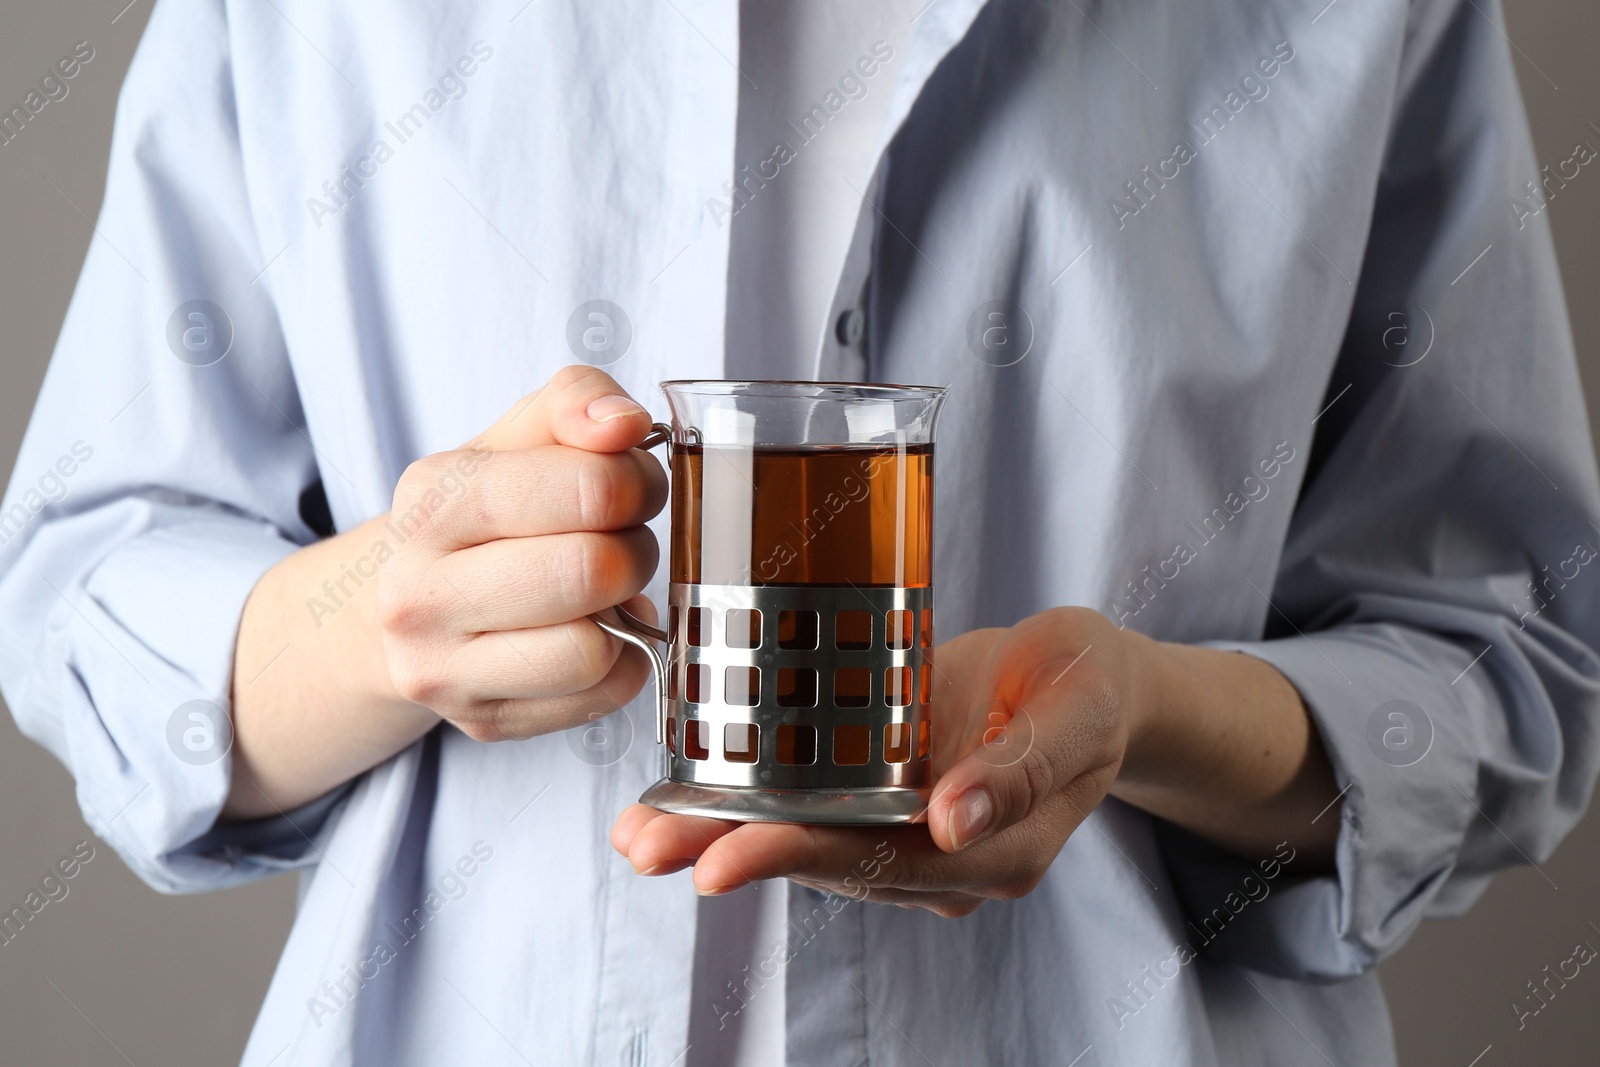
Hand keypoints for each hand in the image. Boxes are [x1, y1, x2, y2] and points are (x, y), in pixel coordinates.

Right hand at [376, 365, 667, 740]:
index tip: (634, 485)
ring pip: (593, 649)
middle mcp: (420, 591)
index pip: (585, 489)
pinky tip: (597, 634)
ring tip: (606, 590)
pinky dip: (623, 662)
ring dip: (627, 612)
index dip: (637, 482)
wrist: (401, 601)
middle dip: (633, 549)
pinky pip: (602, 696)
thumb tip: (624, 424)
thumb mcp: (517, 435)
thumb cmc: (482, 511)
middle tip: (623, 540)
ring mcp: (444, 668)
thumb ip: (575, 401)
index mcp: (433, 500)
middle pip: (591, 572)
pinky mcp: (483, 721)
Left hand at [613, 608, 1155, 916]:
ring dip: (719, 835)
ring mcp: (908, 829)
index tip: (722, 860)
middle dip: (731, 851)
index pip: (885, 861)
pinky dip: (741, 802)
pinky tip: (677, 797)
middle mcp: (940, 855)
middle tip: (648, 844)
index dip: (799, 857)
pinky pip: (807, 805)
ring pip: (805, 838)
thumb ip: (1021, 768)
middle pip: (827, 860)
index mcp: (996, 849)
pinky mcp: (880, 793)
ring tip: (639, 830)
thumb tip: (953, 823)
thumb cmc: (1091, 688)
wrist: (1089, 682)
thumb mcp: (1080, 709)